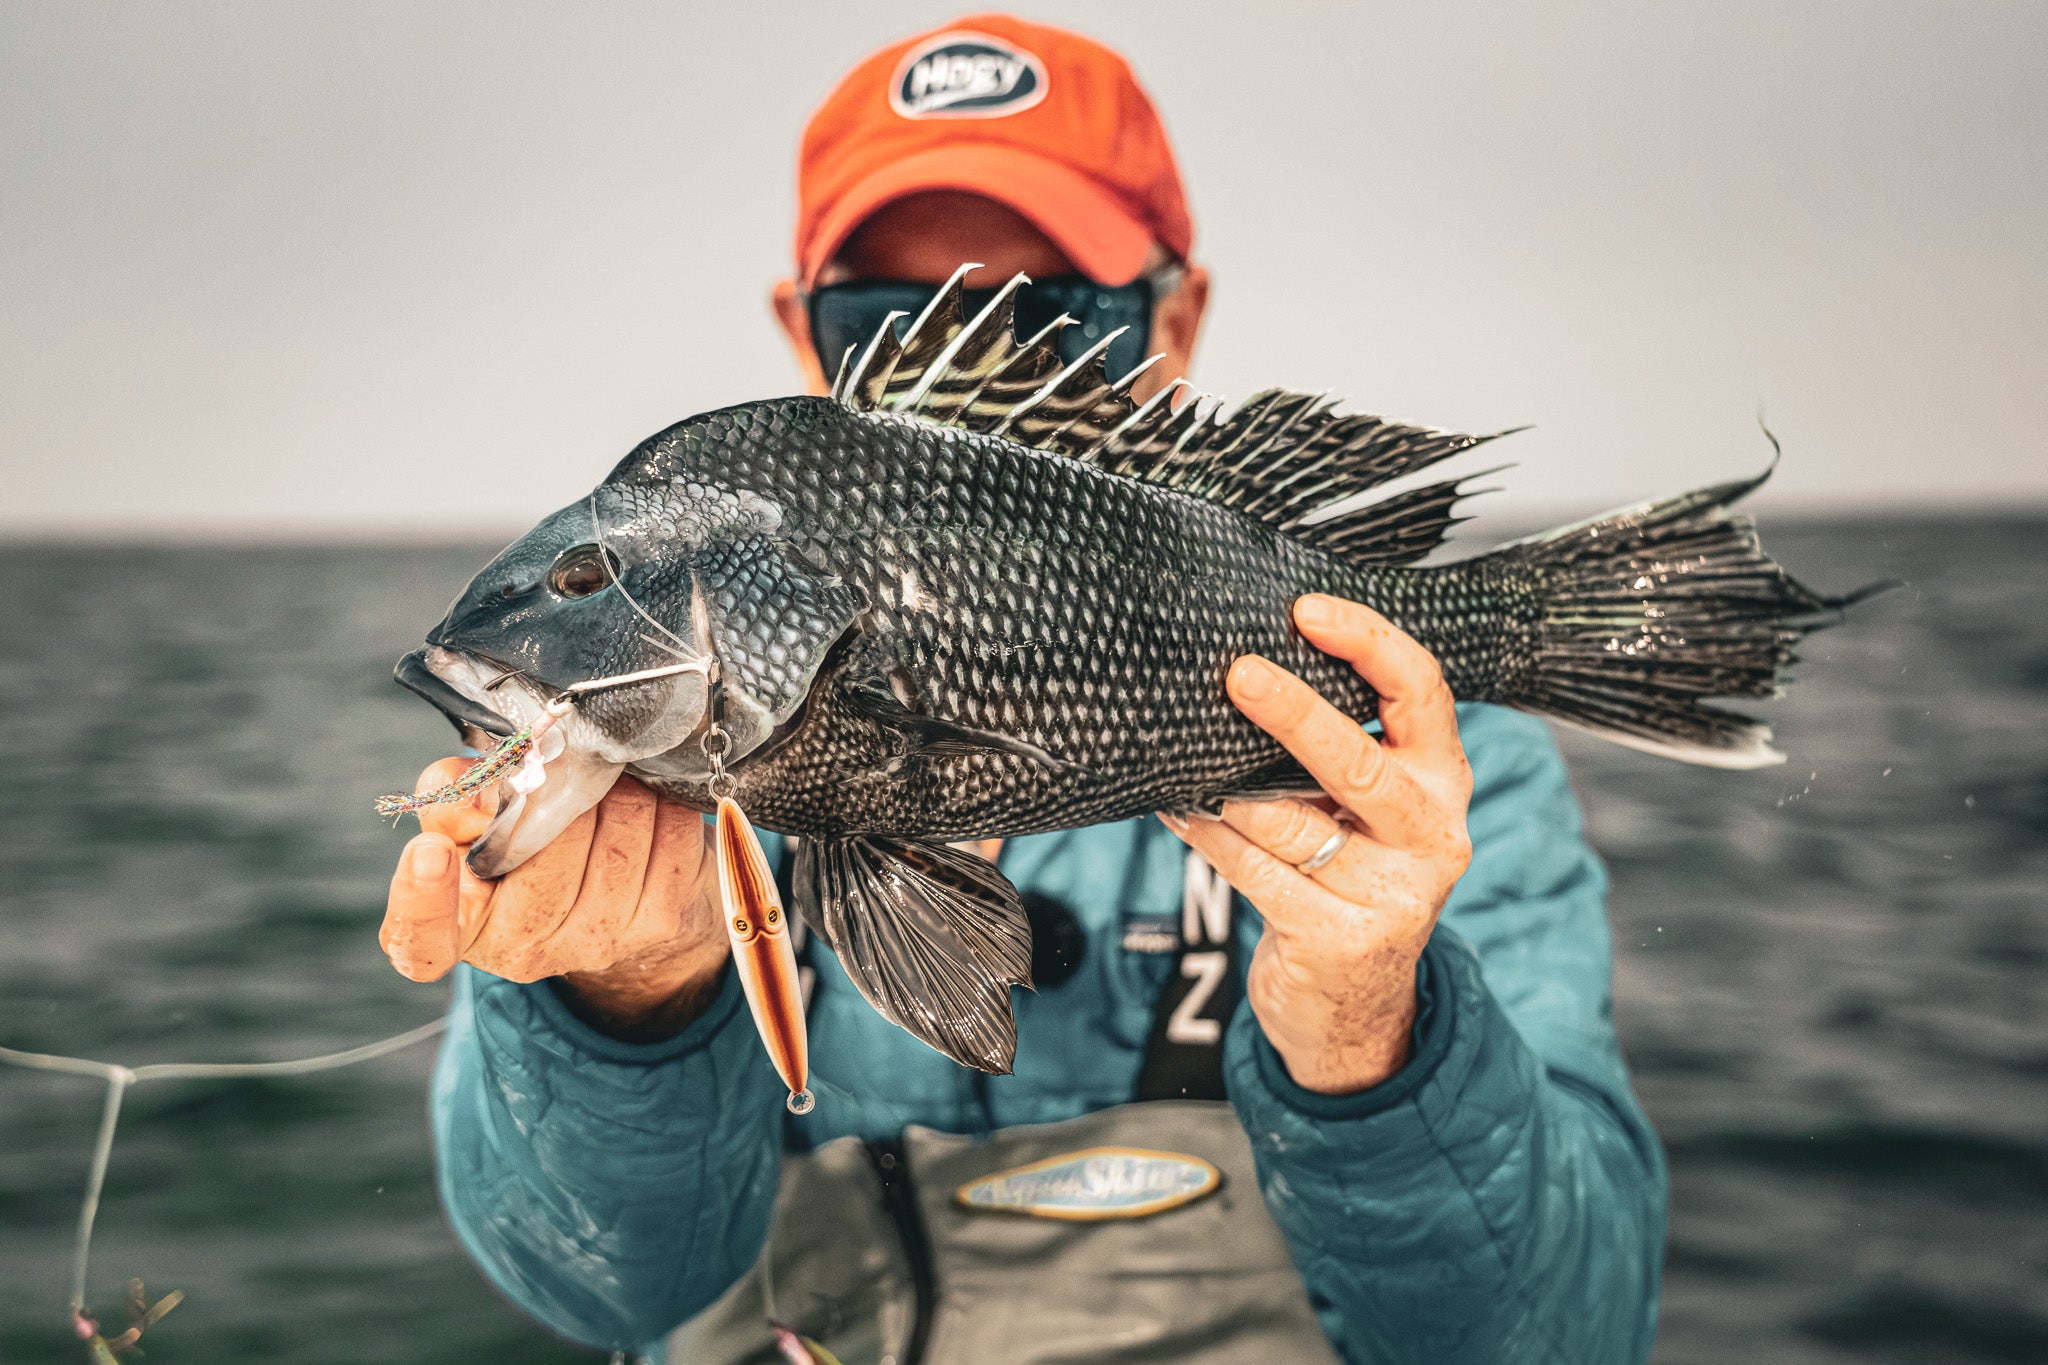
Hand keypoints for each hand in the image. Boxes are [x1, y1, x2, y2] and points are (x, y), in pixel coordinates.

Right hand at [380, 760, 727, 1040]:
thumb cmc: (529, 848)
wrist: (624, 901)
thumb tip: (481, 790)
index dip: (421, 898)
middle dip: (562, 788)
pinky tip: (648, 808)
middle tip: (565, 773)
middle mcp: (523, 946)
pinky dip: (662, 802)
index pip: (420, 937)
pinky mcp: (660, 921)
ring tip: (607, 789)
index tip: (430, 853)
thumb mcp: (471, 823)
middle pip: (545, 841)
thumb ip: (453, 797)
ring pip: (618, 822)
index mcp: (461, 923)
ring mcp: (596, 940)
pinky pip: (669, 829)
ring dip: (617, 788)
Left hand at [1161, 595, 1473, 1093]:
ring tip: (1181, 757)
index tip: (1307, 611)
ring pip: (1291, 823)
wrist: (1358, 1004)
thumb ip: (1338, 749)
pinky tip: (1181, 811)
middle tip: (1236, 674)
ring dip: (1227, 790)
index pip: (1423, 692)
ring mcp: (1393, 893)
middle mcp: (1433, 834)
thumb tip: (1245, 673)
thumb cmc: (1349, 875)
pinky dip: (1210, 837)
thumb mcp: (1367, 809)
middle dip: (1293, 713)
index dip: (1368, 643)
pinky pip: (1258, 872)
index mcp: (1443, 780)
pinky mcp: (1343, 940)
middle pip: (1358, 761)